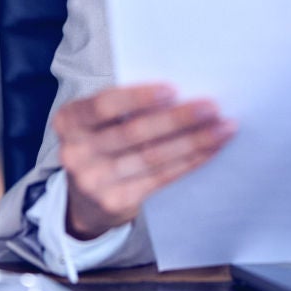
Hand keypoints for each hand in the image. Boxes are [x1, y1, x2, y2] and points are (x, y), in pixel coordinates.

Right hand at [53, 83, 236, 239]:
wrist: (86, 201)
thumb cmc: (101, 144)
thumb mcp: (97, 122)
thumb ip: (123, 107)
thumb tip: (181, 92)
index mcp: (68, 120)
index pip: (104, 105)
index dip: (138, 97)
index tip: (173, 89)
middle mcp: (75, 152)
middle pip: (134, 132)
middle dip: (177, 119)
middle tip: (211, 107)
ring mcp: (94, 181)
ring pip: (152, 156)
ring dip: (193, 141)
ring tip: (222, 127)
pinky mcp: (116, 201)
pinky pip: (160, 177)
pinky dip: (189, 161)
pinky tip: (210, 149)